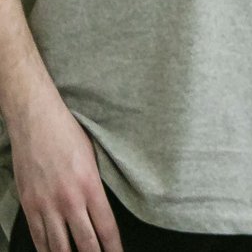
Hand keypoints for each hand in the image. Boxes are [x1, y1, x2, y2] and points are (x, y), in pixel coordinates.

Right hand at [9, 92, 121, 251]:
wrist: (36, 122)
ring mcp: (46, 205)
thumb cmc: (69, 136)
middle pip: (85, 243)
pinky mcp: (28, 205)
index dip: (113, 247)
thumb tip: (101, 210)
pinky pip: (37, 236)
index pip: (106, 228)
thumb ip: (97, 187)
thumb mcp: (94, 159)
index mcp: (90, 187)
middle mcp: (69, 200)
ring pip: (58, 245)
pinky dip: (46, 250)